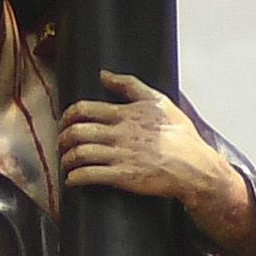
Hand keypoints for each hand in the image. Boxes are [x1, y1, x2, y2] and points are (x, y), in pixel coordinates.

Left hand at [57, 72, 255, 253]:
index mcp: (125, 115)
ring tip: (66, 163)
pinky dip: (75, 178)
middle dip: (62, 139)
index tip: (64, 121)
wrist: (194, 166)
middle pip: (76, 132)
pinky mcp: (122, 177)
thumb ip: (129, 85)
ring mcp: (119, 156)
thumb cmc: (181, 136)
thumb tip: (104, 75)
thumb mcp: (159, 101)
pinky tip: (73, 180)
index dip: (67, 115)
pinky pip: (89, 175)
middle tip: (61, 144)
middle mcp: (119, 134)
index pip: (84, 110)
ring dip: (66, 159)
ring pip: (79, 154)